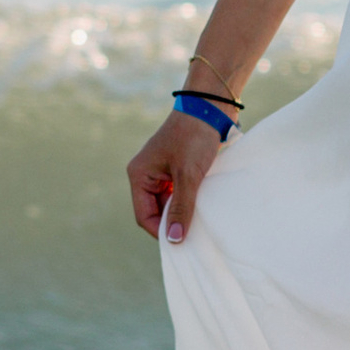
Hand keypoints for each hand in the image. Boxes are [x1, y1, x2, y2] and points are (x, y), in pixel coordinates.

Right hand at [127, 111, 226, 243]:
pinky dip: (188, 201)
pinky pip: (178, 193)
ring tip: (200, 220)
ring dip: (181, 212)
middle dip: (172, 222)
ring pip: (168, 203)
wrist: (210, 106)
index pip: (143, 215)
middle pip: (155, 211)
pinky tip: (202, 206)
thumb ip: (181, 208)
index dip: (161, 231)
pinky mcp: (176, 168)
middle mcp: (146, 174)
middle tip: (193, 235)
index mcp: (139, 175)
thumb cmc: (194, 137)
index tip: (182, 243)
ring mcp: (161, 171)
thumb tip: (174, 240)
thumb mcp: (188, 176)